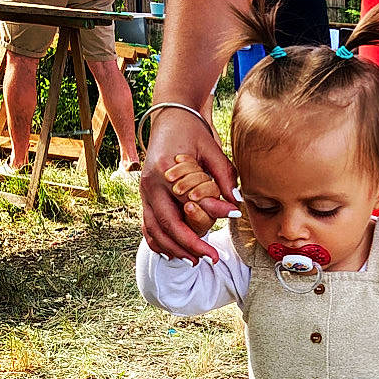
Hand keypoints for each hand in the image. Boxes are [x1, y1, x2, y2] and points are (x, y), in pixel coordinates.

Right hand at [140, 109, 238, 263]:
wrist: (169, 118)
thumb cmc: (192, 132)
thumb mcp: (211, 149)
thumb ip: (223, 176)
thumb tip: (235, 203)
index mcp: (166, 171)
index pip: (189, 202)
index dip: (211, 216)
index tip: (233, 221)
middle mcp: (150, 184)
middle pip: (167, 225)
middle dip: (190, 246)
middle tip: (212, 259)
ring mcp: (144, 192)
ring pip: (154, 231)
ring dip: (174, 250)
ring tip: (196, 261)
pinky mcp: (145, 197)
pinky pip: (147, 226)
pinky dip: (159, 243)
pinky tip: (175, 254)